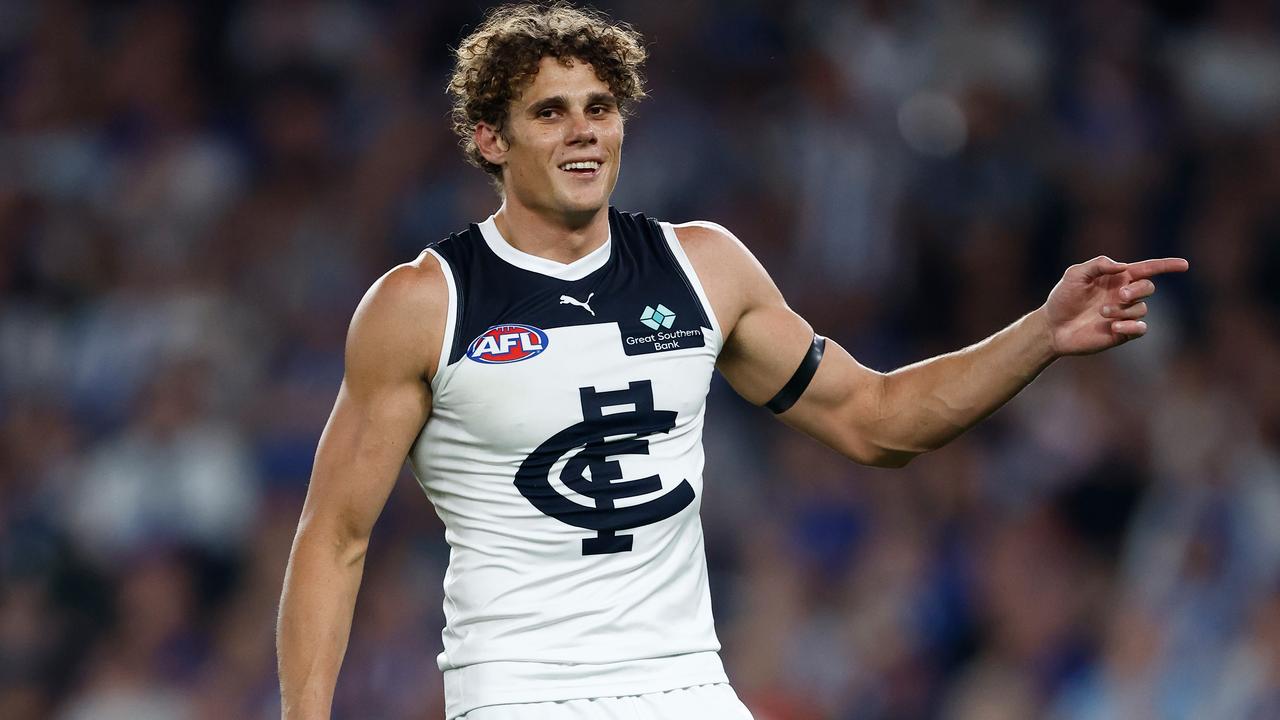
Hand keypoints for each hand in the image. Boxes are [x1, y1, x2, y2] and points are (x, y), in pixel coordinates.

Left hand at [1042, 255, 1188, 355]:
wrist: (1053, 326)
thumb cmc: (1062, 298)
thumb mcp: (1075, 275)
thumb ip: (1098, 265)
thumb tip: (1122, 266)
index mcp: (1117, 278)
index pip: (1148, 269)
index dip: (1167, 265)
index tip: (1184, 265)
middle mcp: (1124, 295)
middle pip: (1148, 287)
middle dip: (1138, 289)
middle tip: (1120, 294)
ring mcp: (1124, 314)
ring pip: (1141, 309)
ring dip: (1123, 309)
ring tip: (1101, 313)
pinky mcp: (1122, 332)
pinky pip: (1140, 329)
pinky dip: (1130, 326)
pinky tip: (1113, 327)